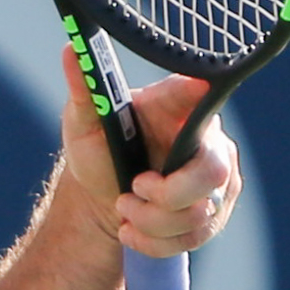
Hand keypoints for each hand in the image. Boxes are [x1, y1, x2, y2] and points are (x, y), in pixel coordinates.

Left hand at [58, 54, 241, 257]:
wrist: (100, 197)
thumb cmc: (97, 149)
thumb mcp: (83, 121)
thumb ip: (83, 89)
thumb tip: (70, 48)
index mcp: (178, 107)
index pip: (198, 94)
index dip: (199, 93)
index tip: (195, 87)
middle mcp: (209, 140)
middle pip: (212, 172)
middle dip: (165, 194)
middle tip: (132, 190)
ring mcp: (219, 178)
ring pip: (200, 212)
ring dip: (151, 220)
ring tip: (123, 208)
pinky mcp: (216, 211)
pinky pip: (196, 236)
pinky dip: (155, 241)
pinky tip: (131, 230)